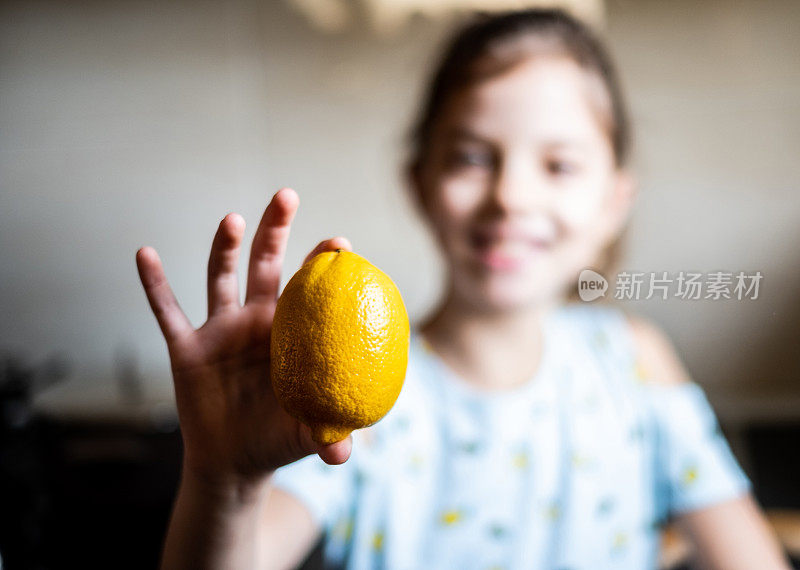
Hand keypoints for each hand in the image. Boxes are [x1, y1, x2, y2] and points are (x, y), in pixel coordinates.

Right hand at [136, 188, 351, 488]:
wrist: (233, 463)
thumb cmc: (277, 439)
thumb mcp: (305, 434)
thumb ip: (327, 436)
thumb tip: (346, 454)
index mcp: (291, 333)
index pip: (309, 289)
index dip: (322, 263)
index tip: (341, 243)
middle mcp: (256, 321)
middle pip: (265, 264)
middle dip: (275, 230)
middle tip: (287, 196)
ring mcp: (220, 330)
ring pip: (220, 277)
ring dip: (224, 246)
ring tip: (234, 219)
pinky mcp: (186, 347)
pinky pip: (167, 312)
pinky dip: (155, 284)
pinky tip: (145, 254)